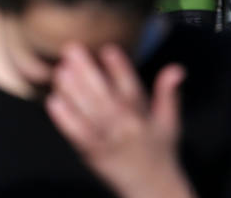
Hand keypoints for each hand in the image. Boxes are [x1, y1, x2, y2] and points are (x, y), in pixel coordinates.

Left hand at [47, 45, 193, 197]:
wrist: (152, 190)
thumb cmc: (160, 151)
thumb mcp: (170, 121)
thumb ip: (168, 92)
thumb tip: (177, 67)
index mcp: (144, 117)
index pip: (131, 88)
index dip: (120, 68)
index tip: (107, 48)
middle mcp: (126, 128)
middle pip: (105, 97)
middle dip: (88, 72)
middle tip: (71, 48)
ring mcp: (109, 142)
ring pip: (89, 114)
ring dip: (73, 91)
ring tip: (59, 70)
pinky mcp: (94, 154)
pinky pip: (78, 136)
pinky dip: (65, 120)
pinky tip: (53, 102)